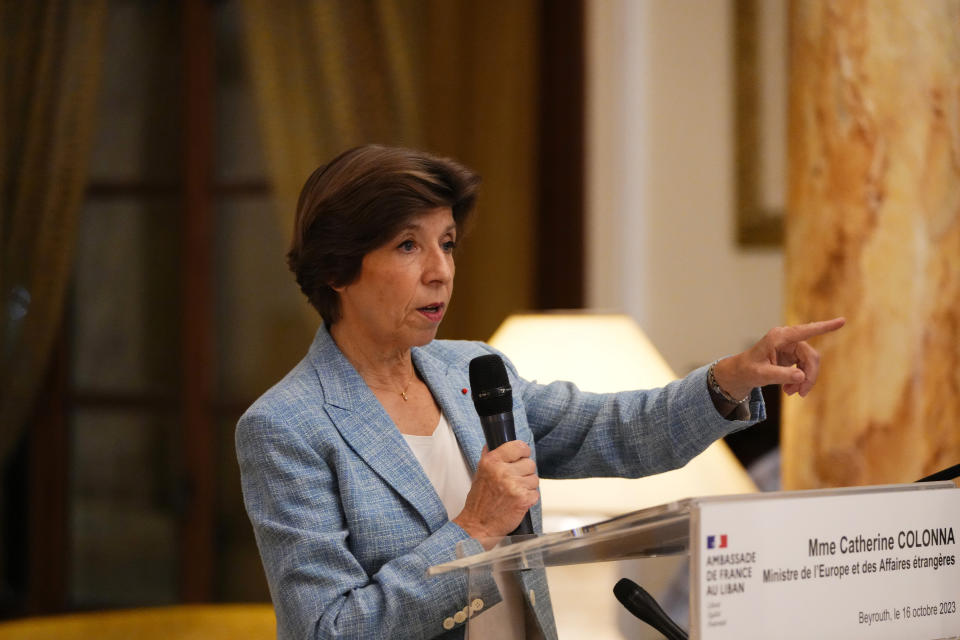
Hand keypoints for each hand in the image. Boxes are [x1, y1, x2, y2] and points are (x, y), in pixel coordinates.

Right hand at [453, 440, 538, 540]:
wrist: (478, 525)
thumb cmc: (479, 502)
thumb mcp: (480, 473)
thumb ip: (489, 457)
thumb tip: (494, 443)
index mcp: (492, 462)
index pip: (518, 446)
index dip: (523, 452)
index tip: (521, 456)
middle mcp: (503, 471)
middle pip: (530, 463)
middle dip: (525, 472)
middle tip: (514, 481)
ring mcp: (514, 485)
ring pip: (535, 479)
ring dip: (528, 486)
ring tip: (514, 493)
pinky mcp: (523, 499)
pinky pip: (536, 493)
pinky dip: (529, 498)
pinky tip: (517, 502)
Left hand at [713, 317, 845, 399]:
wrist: (741, 373)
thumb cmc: (748, 370)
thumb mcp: (761, 375)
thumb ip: (781, 375)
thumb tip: (801, 377)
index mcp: (779, 337)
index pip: (805, 331)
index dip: (824, 327)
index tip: (842, 321)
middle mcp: (787, 339)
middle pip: (811, 356)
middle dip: (810, 376)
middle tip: (802, 394)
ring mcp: (791, 347)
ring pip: (810, 364)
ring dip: (804, 381)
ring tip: (791, 394)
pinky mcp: (793, 356)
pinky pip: (805, 368)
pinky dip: (801, 381)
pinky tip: (790, 391)